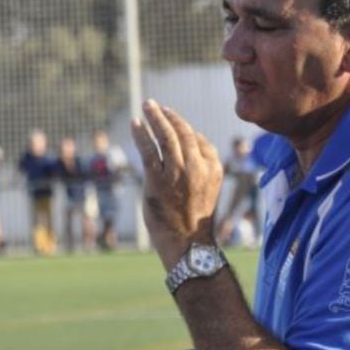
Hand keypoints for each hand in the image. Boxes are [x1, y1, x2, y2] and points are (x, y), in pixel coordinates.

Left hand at [130, 99, 222, 268]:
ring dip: (155, 118)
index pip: (200, 139)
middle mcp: (197, 167)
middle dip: (168, 116)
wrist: (187, 244)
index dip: (184, 127)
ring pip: (165, 137)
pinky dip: (141, 134)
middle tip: (155, 105)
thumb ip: (199, 169)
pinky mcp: (157, 180)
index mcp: (214, 168)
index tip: (172, 119)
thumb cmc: (193, 220)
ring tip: (147, 105)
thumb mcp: (207, 190)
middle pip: (183, 132)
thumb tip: (183, 151)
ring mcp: (177, 172)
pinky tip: (135, 124)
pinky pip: (148, 150)